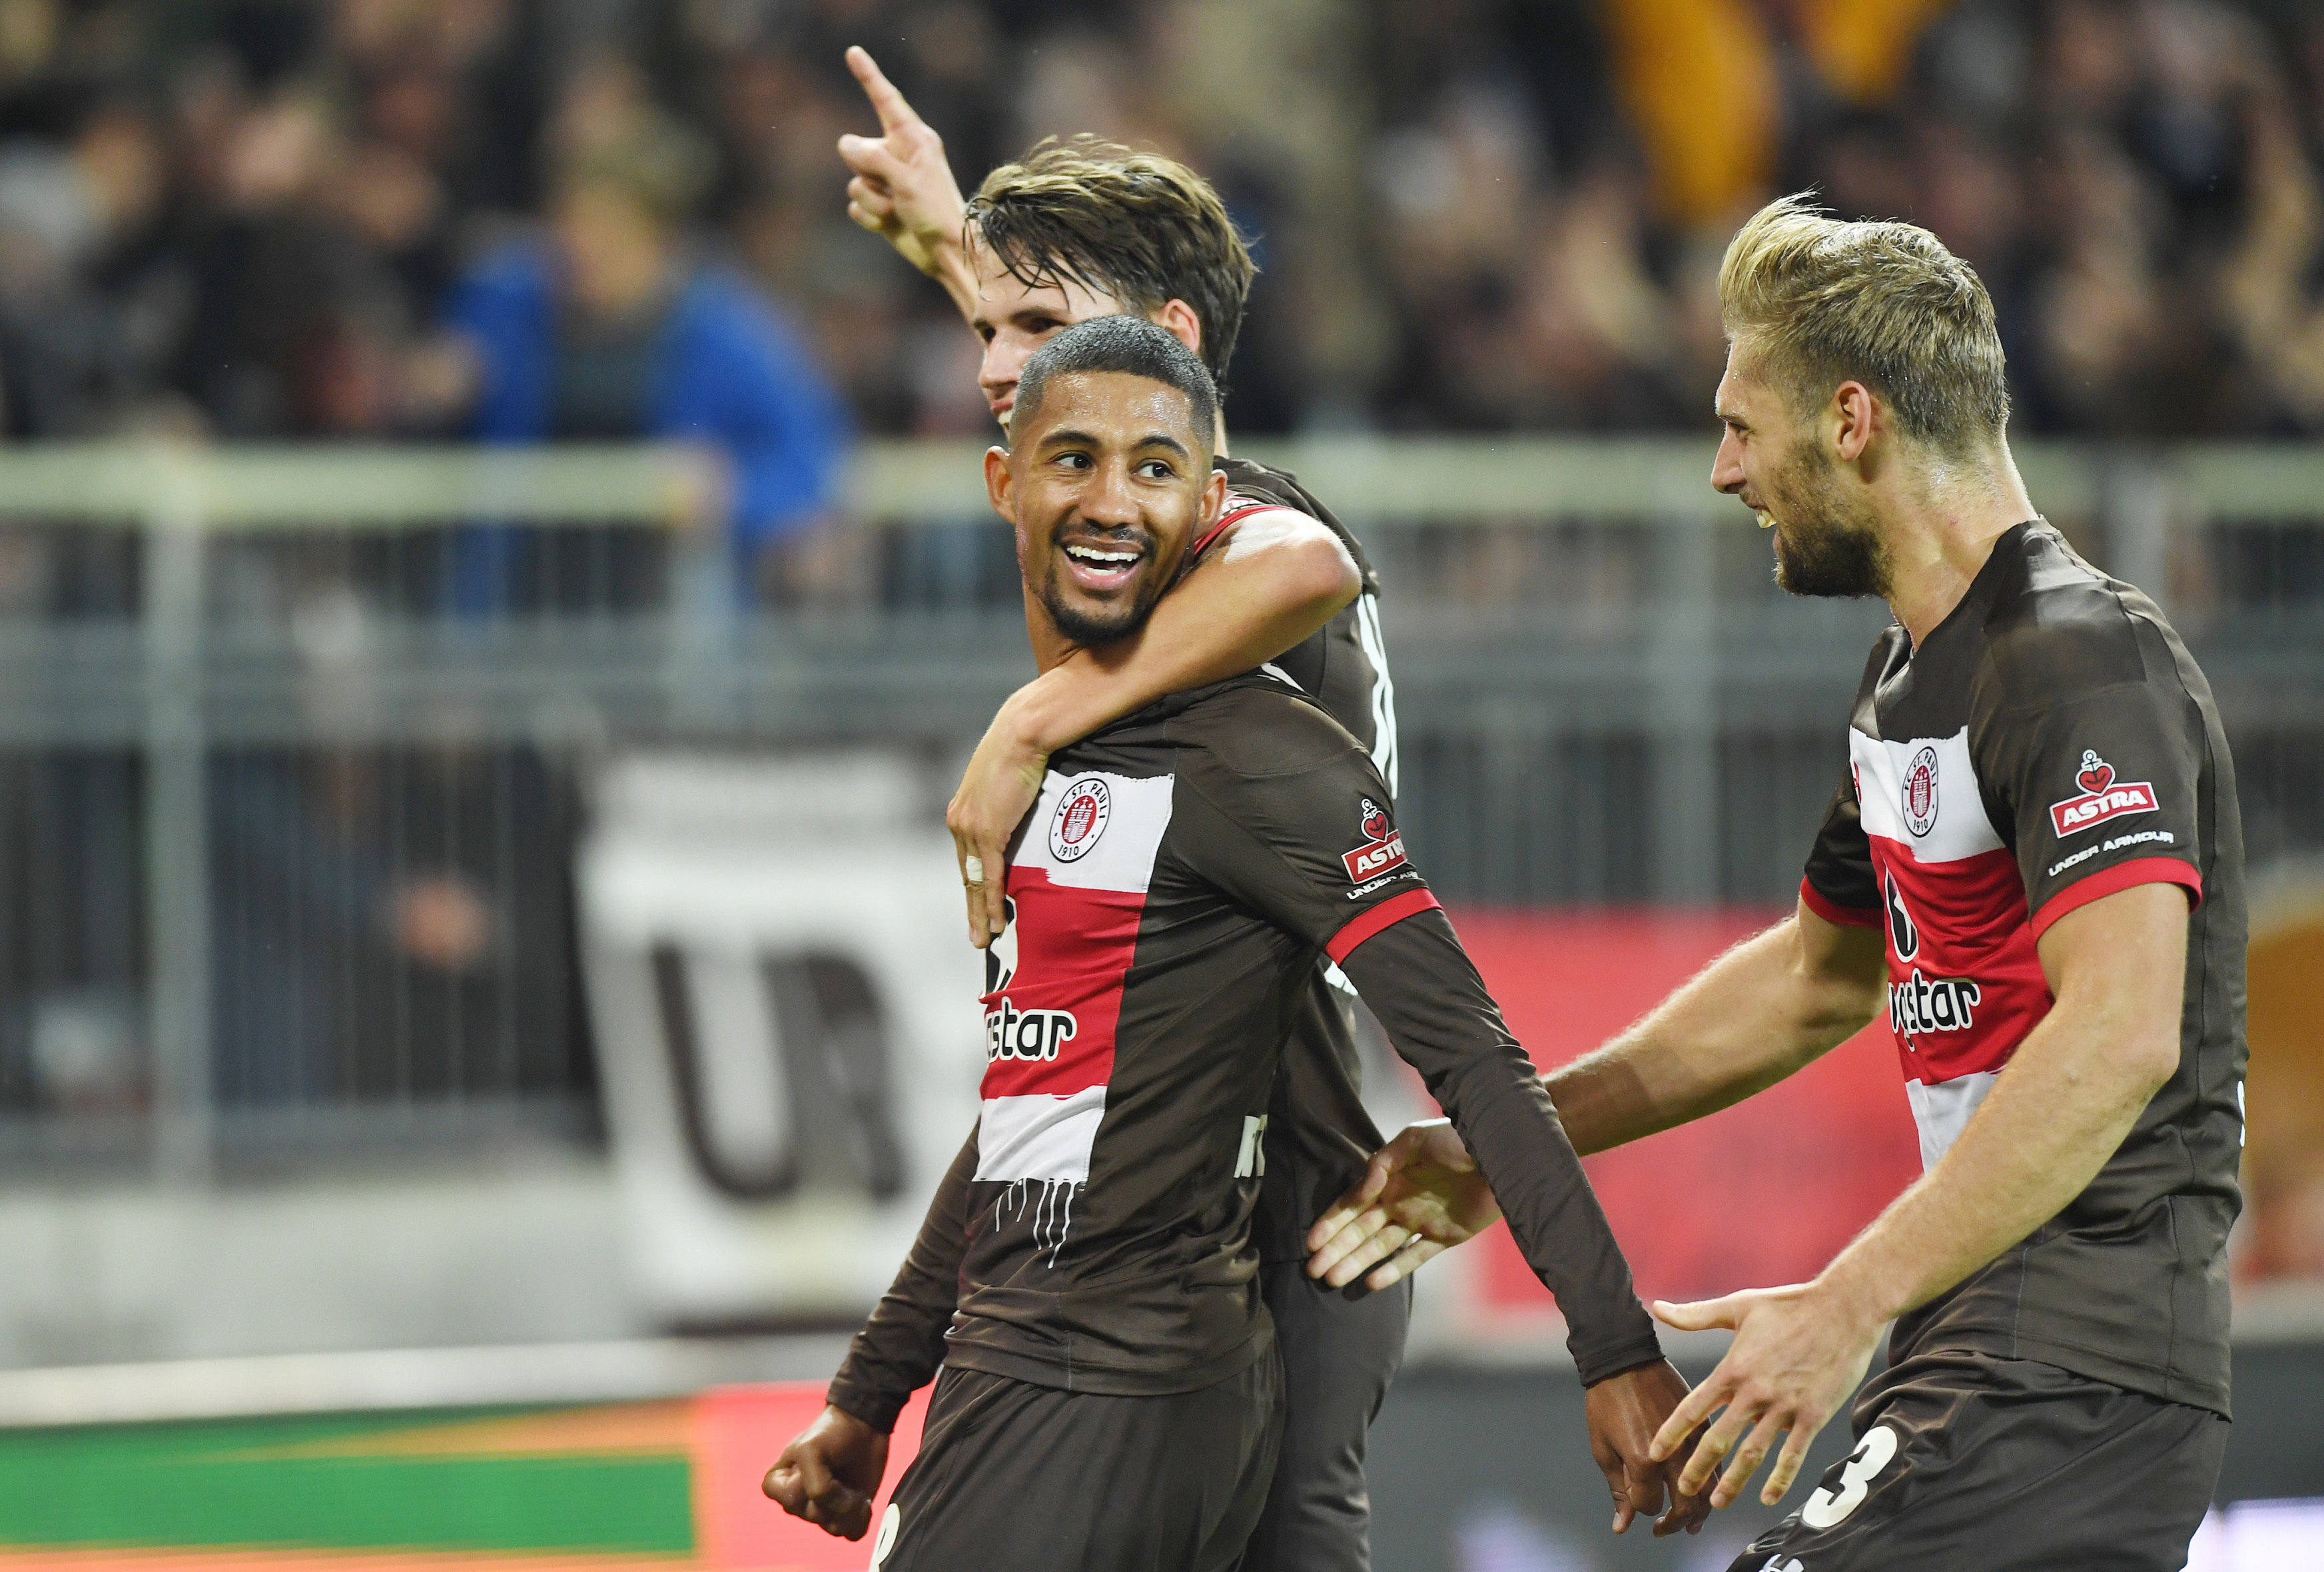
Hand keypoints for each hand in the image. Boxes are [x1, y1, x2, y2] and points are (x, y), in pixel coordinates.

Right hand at [762, 1404, 890, 1539]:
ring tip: (854, 1486)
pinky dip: (862, 1518)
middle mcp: (798, 1502)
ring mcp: (823, 1511)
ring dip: (851, 1507)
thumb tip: (837, 1509)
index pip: (790, 1501)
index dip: (806, 1483)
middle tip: (839, 1470)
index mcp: (779, 1484)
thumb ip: (815, 1485)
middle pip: (814, 1516)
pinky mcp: (846, 1516)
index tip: (814, 1461)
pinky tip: (864, 1499)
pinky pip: (852, 1534)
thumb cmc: (831, 1433)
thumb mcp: (811, 1449)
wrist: (863, 1426)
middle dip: (833, 1493)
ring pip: (834, 1528)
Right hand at [837, 46, 969, 286]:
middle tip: (895, 190)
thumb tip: (846, 143)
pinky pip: (856, 205)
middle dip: (867, 172)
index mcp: (913, 139)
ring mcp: (887, 181)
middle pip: (856, 150)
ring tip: (898, 210)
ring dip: (873, 201)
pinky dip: (869, 218)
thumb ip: (875, 159)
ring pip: (855, 182)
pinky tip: (890, 224)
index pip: (885, 101)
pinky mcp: (880, 205)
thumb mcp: (907, 180)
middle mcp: (898, 155)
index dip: (869, 76)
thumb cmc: (937, 211)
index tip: (854, 53)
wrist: (945, 252)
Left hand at [947, 687, 1050, 946]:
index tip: (976, 904)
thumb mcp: (1006, 779)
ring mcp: (970, 830)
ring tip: (985, 939)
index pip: (966, 856)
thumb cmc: (1020, 748)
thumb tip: (1021, 806)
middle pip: (965, 874)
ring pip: (973, 882)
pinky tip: (996, 922)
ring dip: (980, 913)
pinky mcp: (987, 834)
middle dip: (971, 907)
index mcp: (962, 810)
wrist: (1021, 734)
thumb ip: (1007, 800)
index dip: (972, 883)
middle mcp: (959, 822)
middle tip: (976, 935)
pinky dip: (991, 903)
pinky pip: (988, 877)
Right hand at [1304, 1118, 1501, 1289]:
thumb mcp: (1414, 1139)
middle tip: (1312, 1269)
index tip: (1311, 1242)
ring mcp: (1421, 1221)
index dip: (1331, 1222)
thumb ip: (1382, 1162)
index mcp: (1389, 1178)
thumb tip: (1363, 1189)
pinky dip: (1395, 1271)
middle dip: (1336, 1249)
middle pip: (1361, 1231)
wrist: (1501, 1153)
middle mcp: (1400, 1201)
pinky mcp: (1445, 1237)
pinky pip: (1415, 1257)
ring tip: (1332, 1279)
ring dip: (1357, 1262)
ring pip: (1381, 1247)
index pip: (1352, 1205)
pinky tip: (1373, 1284)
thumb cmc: (1457, 1138)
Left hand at [1584, 1359, 1710, 1536]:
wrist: (1624, 1358)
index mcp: (1643, 1462)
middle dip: (1675, 1524)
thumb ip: (1617, 1490)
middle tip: (1665, 1529)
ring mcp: (1692, 1441)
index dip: (1643, 1510)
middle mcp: (1673, 1456)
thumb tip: (1622, 1526)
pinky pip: (1715, 1466)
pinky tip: (1703, 1493)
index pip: (1650, 1506)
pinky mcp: (1703, 1426)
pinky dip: (1710, 1485)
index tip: (1637, 1503)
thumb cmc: (1606, 1401)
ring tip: (1689, 1524)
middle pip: (1685, 1508)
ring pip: (1707, 1491)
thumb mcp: (1602, 1448)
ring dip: (1700, 1513)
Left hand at [1648, 1280, 1884, 1508]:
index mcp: (1733, 1367)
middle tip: (1683, 1490)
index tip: (1655, 1453)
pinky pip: (1794, 1454)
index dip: (1671, 1434)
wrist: (1844, 1309)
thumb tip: (1656, 1307)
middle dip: (1697, 1468)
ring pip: (1753, 1453)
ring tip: (1718, 1503)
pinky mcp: (1814, 1415)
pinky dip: (1780, 1479)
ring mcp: (1785, 1406)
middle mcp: (1755, 1392)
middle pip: (1718, 1439)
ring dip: (1734, 1481)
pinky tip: (1769, 1498)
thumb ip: (1695, 1315)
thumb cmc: (1790, 1304)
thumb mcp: (1738, 1306)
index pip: (1693, 1407)